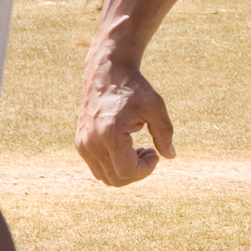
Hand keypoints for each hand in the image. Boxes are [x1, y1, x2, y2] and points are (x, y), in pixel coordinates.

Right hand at [75, 54, 174, 185]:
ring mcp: (83, 144)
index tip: (155, 153)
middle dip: (137, 172)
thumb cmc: (133, 87)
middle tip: (149, 152)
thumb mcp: (155, 107)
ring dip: (125, 171)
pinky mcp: (80, 143)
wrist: (107, 71)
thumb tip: (170, 156)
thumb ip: (165, 133)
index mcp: (109, 134)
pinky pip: (98, 168)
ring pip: (105, 177)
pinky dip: (114, 165)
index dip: (146, 169)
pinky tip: (126, 148)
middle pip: (116, 179)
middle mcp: (91, 142)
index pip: (127, 172)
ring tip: (138, 150)